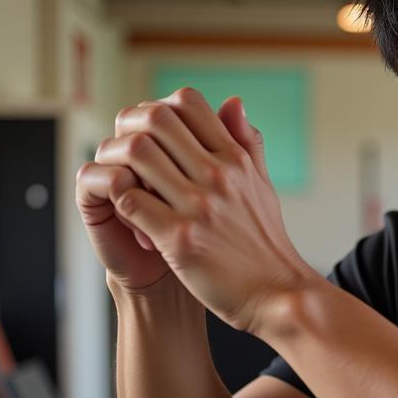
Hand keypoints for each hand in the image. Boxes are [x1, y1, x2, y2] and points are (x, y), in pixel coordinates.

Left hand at [78, 88, 308, 331]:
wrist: (279, 295)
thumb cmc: (267, 244)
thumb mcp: (263, 185)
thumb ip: (247, 143)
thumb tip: (233, 103)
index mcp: (236, 159)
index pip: (187, 102)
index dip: (158, 108)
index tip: (151, 134)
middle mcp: (218, 175)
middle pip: (155, 118)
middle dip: (128, 129)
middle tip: (122, 151)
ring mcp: (199, 206)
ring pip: (137, 154)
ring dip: (117, 164)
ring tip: (121, 181)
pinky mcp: (180, 239)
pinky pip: (131, 201)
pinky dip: (121, 201)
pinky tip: (128, 215)